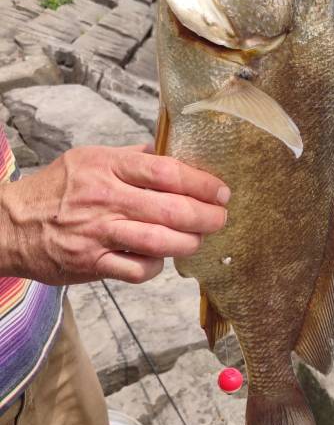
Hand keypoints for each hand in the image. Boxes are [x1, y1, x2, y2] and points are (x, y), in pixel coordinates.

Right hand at [0, 144, 229, 284]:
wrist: (10, 225)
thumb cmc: (55, 190)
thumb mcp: (87, 159)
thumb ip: (129, 158)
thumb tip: (167, 154)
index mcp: (106, 166)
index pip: (166, 171)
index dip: (201, 183)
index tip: (221, 191)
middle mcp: (105, 198)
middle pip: (170, 209)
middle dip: (206, 216)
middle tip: (220, 218)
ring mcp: (98, 232)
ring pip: (159, 242)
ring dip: (188, 243)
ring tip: (198, 240)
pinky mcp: (91, 262)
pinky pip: (137, 270)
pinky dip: (156, 267)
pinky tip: (160, 259)